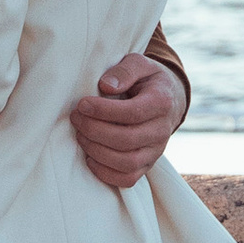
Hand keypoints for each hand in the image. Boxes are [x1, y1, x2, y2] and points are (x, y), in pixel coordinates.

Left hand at [70, 51, 186, 191]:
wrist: (167, 98)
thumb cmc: (146, 79)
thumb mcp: (139, 63)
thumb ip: (124, 70)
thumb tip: (105, 86)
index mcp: (162, 102)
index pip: (132, 113)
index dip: (103, 111)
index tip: (82, 104)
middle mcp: (162, 129)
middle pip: (127, 139)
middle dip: (95, 131)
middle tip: (76, 118)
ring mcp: (156, 150)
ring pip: (127, 162)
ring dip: (97, 151)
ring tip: (80, 135)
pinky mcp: (147, 164)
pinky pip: (128, 179)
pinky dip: (106, 173)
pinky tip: (90, 157)